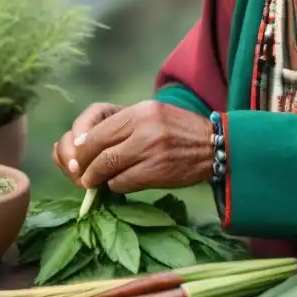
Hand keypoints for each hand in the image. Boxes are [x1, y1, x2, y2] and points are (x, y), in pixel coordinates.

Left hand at [57, 100, 214, 193]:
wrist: (216, 146)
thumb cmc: (180, 131)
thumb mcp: (153, 116)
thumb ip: (123, 126)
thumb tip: (83, 143)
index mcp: (140, 111)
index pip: (98, 129)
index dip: (83, 146)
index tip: (79, 155)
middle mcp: (143, 127)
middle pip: (98, 148)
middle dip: (85, 164)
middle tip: (83, 173)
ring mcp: (150, 150)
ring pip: (107, 166)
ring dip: (96, 177)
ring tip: (95, 181)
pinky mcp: (156, 172)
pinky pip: (122, 182)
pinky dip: (115, 185)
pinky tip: (120, 184)